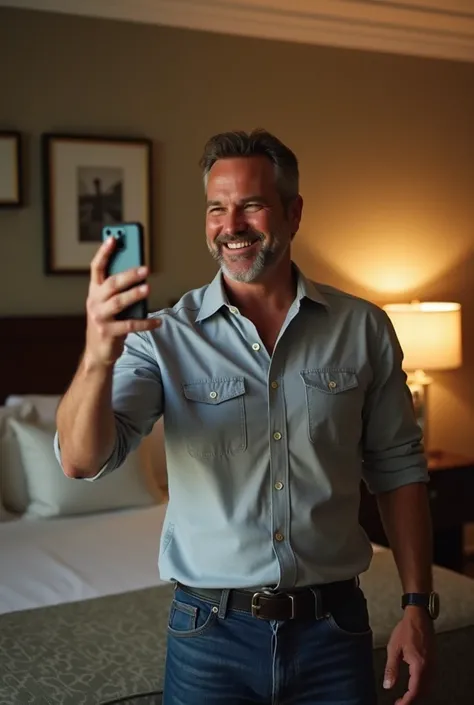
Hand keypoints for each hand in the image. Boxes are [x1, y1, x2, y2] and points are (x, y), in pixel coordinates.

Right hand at [85, 237, 160, 367]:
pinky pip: (130, 325)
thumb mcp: (109, 304)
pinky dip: (145, 323)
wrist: (97, 352)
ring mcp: (99, 317)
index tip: (113, 238)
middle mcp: (94, 301)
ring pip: (118, 302)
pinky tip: (158, 321)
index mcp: (94, 291)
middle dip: (128, 275)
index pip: (96, 268)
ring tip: (148, 288)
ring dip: (135, 295)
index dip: (104, 253)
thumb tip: (140, 274)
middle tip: (146, 269)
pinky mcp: (108, 332)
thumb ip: (119, 290)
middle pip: (111, 284)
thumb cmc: (108, 322)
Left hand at [383, 607, 435, 703]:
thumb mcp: (394, 648)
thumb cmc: (405, 630)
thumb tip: (388, 686)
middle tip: (399, 703)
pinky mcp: (433, 661)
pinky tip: (413, 685)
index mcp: (419, 666)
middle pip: (422, 692)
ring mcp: (433, 665)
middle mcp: (429, 668)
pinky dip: (422, 686)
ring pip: (427, 687)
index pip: (414, 691)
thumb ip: (391, 669)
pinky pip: (429, 679)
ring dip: (417, 694)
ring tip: (405, 697)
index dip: (406, 701)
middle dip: (411, 700)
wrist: (419, 616)